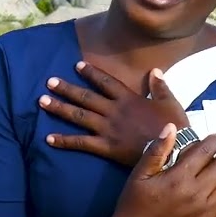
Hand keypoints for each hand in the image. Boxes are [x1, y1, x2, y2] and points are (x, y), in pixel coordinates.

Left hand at [39, 62, 188, 166]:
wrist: (173, 151)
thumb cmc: (174, 128)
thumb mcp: (170, 103)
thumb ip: (160, 86)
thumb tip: (155, 70)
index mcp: (129, 99)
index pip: (105, 81)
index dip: (90, 73)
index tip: (76, 65)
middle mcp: (114, 111)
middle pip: (86, 97)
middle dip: (66, 88)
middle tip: (49, 81)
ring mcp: (108, 129)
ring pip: (79, 116)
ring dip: (59, 108)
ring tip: (42, 101)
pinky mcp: (106, 147)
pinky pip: (81, 142)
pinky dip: (64, 140)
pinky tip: (48, 138)